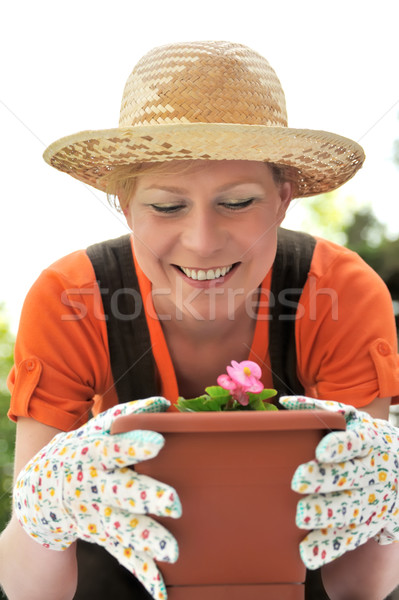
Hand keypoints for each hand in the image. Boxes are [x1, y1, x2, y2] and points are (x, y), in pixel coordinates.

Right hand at [14, 397, 181, 599]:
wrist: (40, 494)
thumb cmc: (79, 453)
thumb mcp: (94, 431)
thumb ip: (127, 417)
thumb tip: (162, 404)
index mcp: (92, 456)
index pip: (113, 448)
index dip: (133, 445)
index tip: (159, 442)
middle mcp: (95, 487)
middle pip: (122, 491)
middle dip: (147, 498)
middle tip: (175, 503)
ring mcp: (98, 516)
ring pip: (123, 528)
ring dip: (147, 539)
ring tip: (172, 552)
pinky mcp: (104, 537)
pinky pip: (123, 555)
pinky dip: (142, 572)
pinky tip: (161, 591)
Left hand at [280, 396, 398, 569]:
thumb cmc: (363, 438)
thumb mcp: (351, 420)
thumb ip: (320, 410)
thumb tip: (284, 402)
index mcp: (370, 441)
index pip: (356, 442)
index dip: (340, 446)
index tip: (322, 451)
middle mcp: (374, 471)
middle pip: (350, 477)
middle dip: (324, 480)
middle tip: (297, 481)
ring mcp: (374, 500)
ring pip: (351, 509)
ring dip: (326, 513)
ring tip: (301, 516)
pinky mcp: (371, 524)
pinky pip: (351, 538)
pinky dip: (329, 546)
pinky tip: (308, 553)